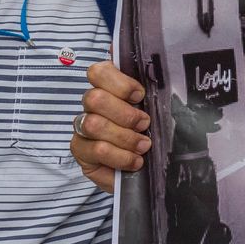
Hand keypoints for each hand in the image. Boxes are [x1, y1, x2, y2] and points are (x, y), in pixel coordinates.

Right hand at [70, 62, 151, 192]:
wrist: (142, 171)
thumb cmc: (147, 136)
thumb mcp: (154, 114)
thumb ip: (152, 98)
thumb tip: (164, 84)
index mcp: (108, 89)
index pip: (99, 72)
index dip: (120, 83)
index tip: (140, 96)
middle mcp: (91, 106)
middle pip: (94, 98)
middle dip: (125, 114)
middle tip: (145, 124)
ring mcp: (82, 128)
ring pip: (93, 125)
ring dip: (125, 137)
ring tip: (143, 146)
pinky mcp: (80, 151)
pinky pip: (97, 150)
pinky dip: (121, 156)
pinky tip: (135, 161)